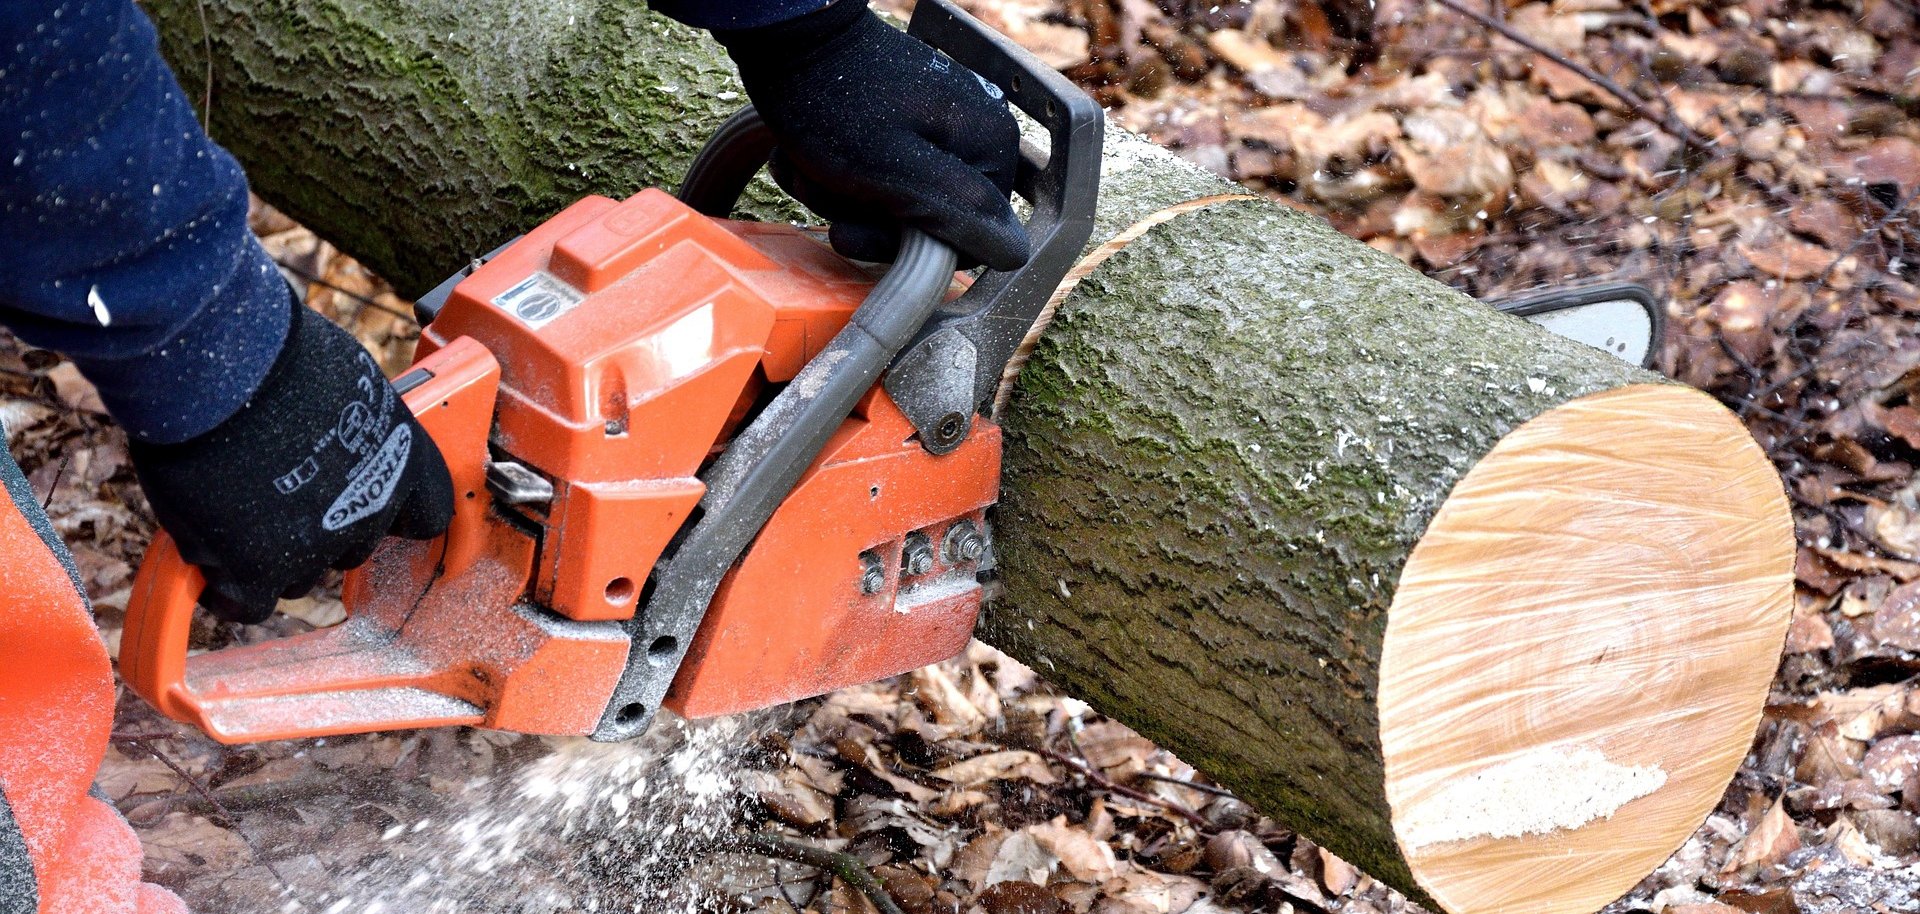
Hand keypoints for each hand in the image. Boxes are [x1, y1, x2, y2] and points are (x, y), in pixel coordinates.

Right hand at [129, 299, 452, 622]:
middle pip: (352, 546)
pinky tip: (211, 561)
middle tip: (277, 491)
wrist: (219, 370)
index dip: (391, 511)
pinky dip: (228, 587)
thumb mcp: (346, 382)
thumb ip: (350, 427)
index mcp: (406, 461)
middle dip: (319, 527)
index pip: (425, 514)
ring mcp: (318, 545)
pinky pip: (248, 603)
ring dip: (270, 552)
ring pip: (299, 575)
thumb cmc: (275, 354)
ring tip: (231, 506)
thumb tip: (333, 437)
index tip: (363, 500)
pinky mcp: (259, 569)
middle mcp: (372, 510)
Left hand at [714, 1, 1028, 270]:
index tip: (856, 230)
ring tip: (807, 167)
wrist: (787, 38)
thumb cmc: (836, 106)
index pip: (969, 237)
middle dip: (863, 216)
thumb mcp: (899, 173)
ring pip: (891, 203)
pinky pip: (872, 175)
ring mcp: (936, 126)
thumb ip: (962, 214)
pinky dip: (832, 176)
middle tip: (823, 188)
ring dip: (838, 197)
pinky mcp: (899, 123)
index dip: (910, 246)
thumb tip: (1016, 253)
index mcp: (989, 146)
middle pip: (927, 221)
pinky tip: (805, 159)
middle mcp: (972, 135)